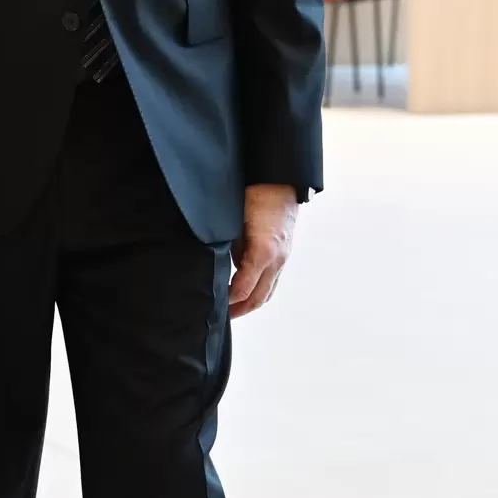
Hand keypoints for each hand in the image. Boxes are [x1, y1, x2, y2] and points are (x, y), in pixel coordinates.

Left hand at [229, 184, 301, 317]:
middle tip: (221, 319)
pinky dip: (258, 290)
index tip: (213, 307)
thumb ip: (227, 245)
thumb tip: (216, 266)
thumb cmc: (255, 193)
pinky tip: (245, 291)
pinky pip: (272, 280)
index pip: (243, 288)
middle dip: (239, 310)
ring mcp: (283, 257)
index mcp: (263, 251)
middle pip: (258, 297)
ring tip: (232, 310)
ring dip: (250, 304)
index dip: (228, 301)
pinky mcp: (283, 253)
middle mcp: (277, 259)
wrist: (281, 179)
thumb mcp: (233, 220)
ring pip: (267, 291)